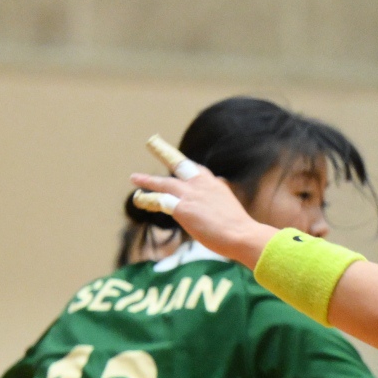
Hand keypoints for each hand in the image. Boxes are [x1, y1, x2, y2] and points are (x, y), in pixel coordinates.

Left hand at [130, 162, 270, 266]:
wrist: (242, 235)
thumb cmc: (240, 227)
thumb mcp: (230, 206)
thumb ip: (220, 197)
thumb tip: (221, 185)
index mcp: (214, 184)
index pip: (197, 170)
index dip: (187, 168)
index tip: (178, 163)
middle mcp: (201, 184)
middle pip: (179, 165)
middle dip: (164, 153)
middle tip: (151, 142)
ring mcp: (190, 195)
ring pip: (164, 183)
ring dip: (148, 180)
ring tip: (134, 178)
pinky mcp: (182, 208)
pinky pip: (160, 201)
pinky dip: (148, 199)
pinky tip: (138, 199)